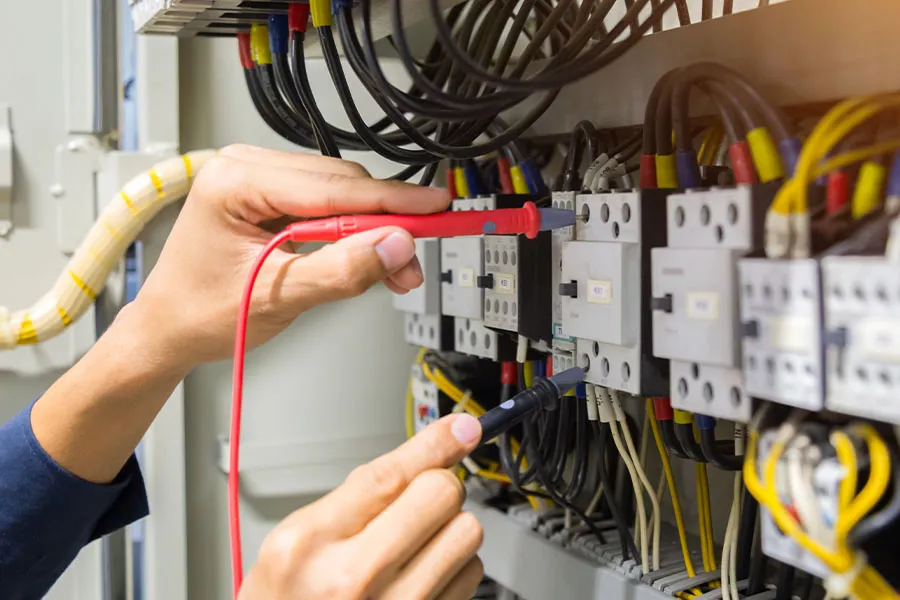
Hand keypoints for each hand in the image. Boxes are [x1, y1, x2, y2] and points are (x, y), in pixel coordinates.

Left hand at [129, 144, 449, 370]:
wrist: (169, 330)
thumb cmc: (200, 314)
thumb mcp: (276, 298)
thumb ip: (340, 271)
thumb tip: (395, 246)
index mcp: (234, 182)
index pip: (331, 187)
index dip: (391, 200)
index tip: (435, 207)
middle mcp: (244, 168)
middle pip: (341, 185)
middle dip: (385, 224)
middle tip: (414, 260)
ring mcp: (257, 180)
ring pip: (339, 194)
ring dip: (371, 231)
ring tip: (395, 269)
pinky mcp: (270, 197)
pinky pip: (326, 205)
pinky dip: (352, 233)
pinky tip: (368, 257)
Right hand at [240, 414, 484, 599]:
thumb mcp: (293, 538)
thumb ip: (354, 494)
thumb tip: (423, 453)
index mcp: (311, 542)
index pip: (390, 475)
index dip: (435, 443)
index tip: (462, 428)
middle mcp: (354, 578)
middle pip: (441, 494)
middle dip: (437, 485)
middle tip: (419, 499)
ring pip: (466, 532)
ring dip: (450, 528)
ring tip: (417, 542)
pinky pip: (472, 574)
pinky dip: (456, 565)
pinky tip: (424, 572)